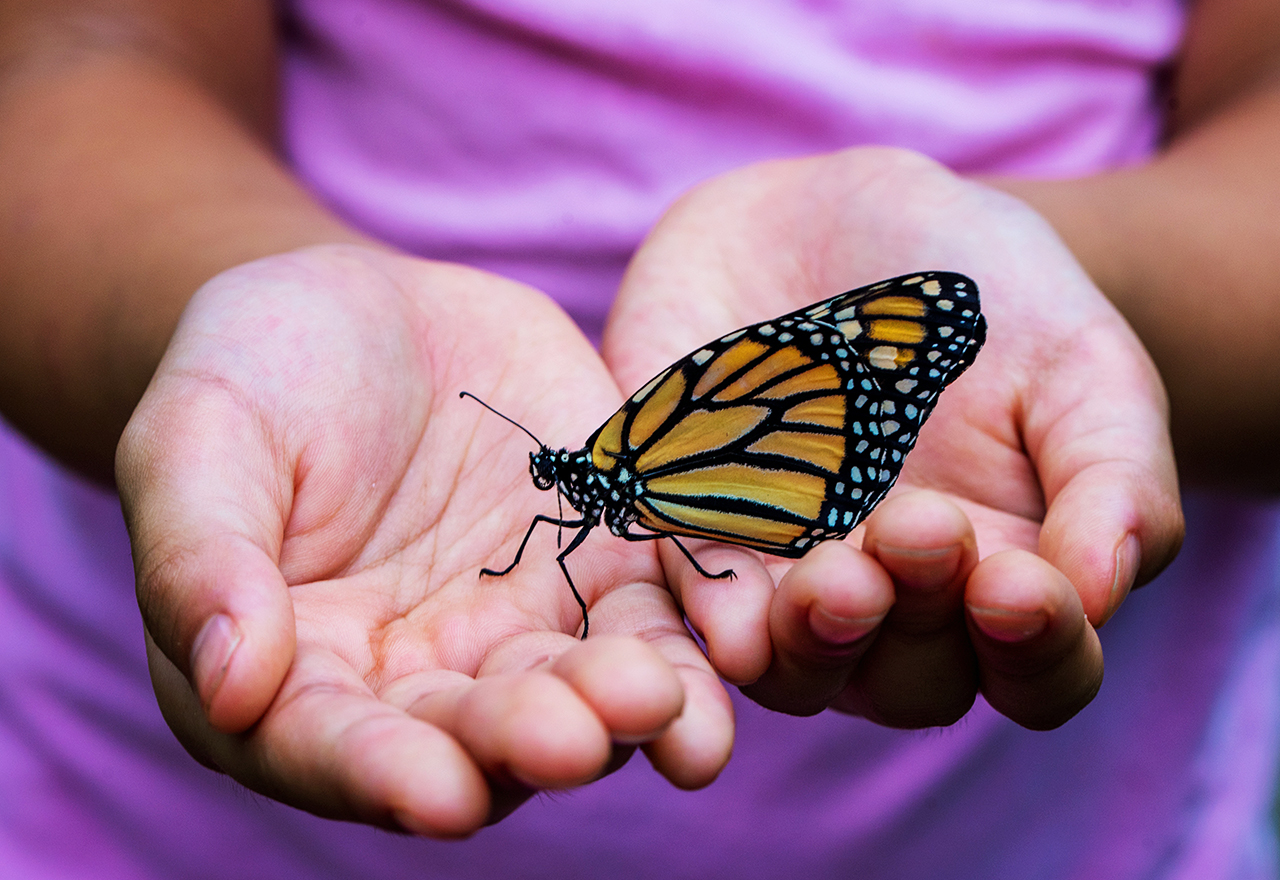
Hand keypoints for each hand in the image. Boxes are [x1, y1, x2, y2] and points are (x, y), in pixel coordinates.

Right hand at [117, 245, 732, 833]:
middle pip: (476, 737)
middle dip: (526, 742)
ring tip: (664, 704)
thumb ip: (203, 558)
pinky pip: (657, 612)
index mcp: (299, 676)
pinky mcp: (604, 565)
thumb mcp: (198, 439)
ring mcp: (522, 627)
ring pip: (580, 692)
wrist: (367, 310)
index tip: (436, 793)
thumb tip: (229, 685)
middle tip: (574, 737)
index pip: (333, 748)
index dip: (381, 775)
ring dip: (627, 711)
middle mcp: (420, 679)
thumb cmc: (253, 374)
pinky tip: (736, 645)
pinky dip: (696, 636)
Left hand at [604, 148, 1182, 728]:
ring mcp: (785, 576)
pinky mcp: (687, 529)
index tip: (1019, 584)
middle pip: (908, 683)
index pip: (1037, 671)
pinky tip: (727, 604)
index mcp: (1002, 580)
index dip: (1037, 650)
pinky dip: (707, 606)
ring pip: (793, 667)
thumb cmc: (990, 298)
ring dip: (812, 641)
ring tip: (831, 578)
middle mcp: (892, 604)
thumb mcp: (1081, 364)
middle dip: (915, 624)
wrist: (844, 216)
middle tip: (917, 528)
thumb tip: (1100, 592)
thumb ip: (1113, 477)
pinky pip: (688, 594)